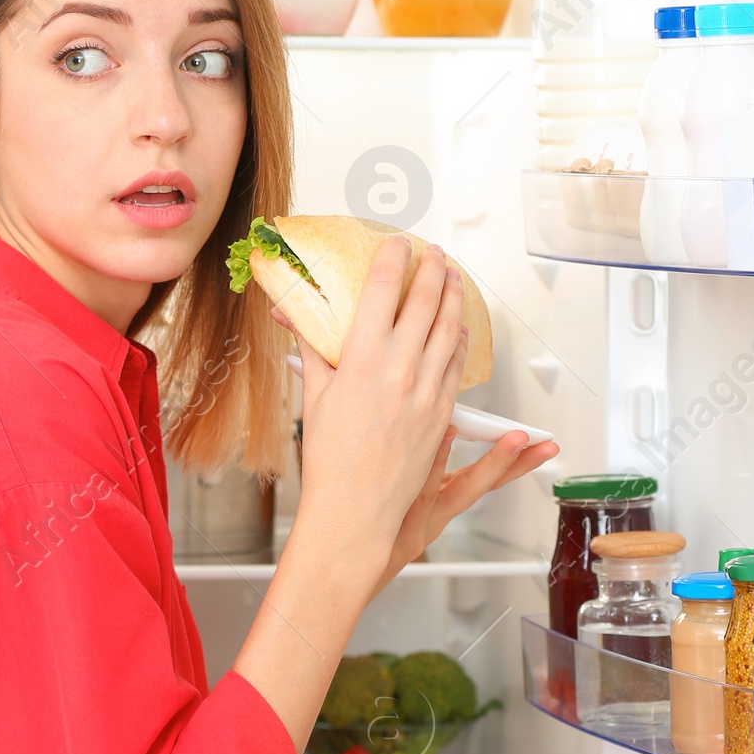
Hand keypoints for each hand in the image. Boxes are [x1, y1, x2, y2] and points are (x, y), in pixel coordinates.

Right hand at [279, 234, 467, 602]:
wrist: (356, 509)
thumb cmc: (329, 459)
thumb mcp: (314, 395)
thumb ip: (312, 349)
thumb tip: (294, 316)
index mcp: (361, 359)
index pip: (382, 290)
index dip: (392, 259)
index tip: (397, 244)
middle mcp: (399, 369)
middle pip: (424, 301)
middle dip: (432, 270)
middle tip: (434, 253)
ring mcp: (426, 390)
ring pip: (449, 329)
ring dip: (454, 298)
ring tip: (453, 278)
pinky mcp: (442, 412)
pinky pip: (456, 365)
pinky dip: (459, 339)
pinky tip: (458, 328)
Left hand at [375, 425, 558, 589]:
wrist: (343, 572)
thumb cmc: (363, 533)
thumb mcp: (395, 503)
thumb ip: (412, 469)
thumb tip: (424, 426)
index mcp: (438, 503)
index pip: (483, 477)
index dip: (510, 458)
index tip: (534, 440)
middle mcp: (437, 514)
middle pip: (487, 484)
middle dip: (519, 463)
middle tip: (544, 444)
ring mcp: (424, 523)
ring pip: (463, 488)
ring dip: (491, 462)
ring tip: (514, 439)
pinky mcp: (405, 530)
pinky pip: (424, 491)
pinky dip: (436, 463)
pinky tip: (445, 437)